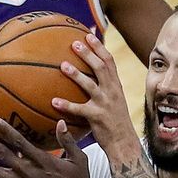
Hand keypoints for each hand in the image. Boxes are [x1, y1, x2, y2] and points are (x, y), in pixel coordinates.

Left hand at [52, 34, 138, 149]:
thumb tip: (89, 77)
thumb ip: (104, 88)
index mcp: (116, 86)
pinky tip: (53, 101)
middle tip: (74, 43)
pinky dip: (66, 105)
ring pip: (90, 85)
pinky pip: (79, 110)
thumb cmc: (115, 122)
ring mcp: (105, 104)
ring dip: (76, 75)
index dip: (99, 47)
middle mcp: (112, 92)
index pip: (109, 61)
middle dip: (88, 54)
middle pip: (101, 68)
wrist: (124, 143)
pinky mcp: (97, 118)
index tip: (89, 34)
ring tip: (62, 66)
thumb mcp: (114, 101)